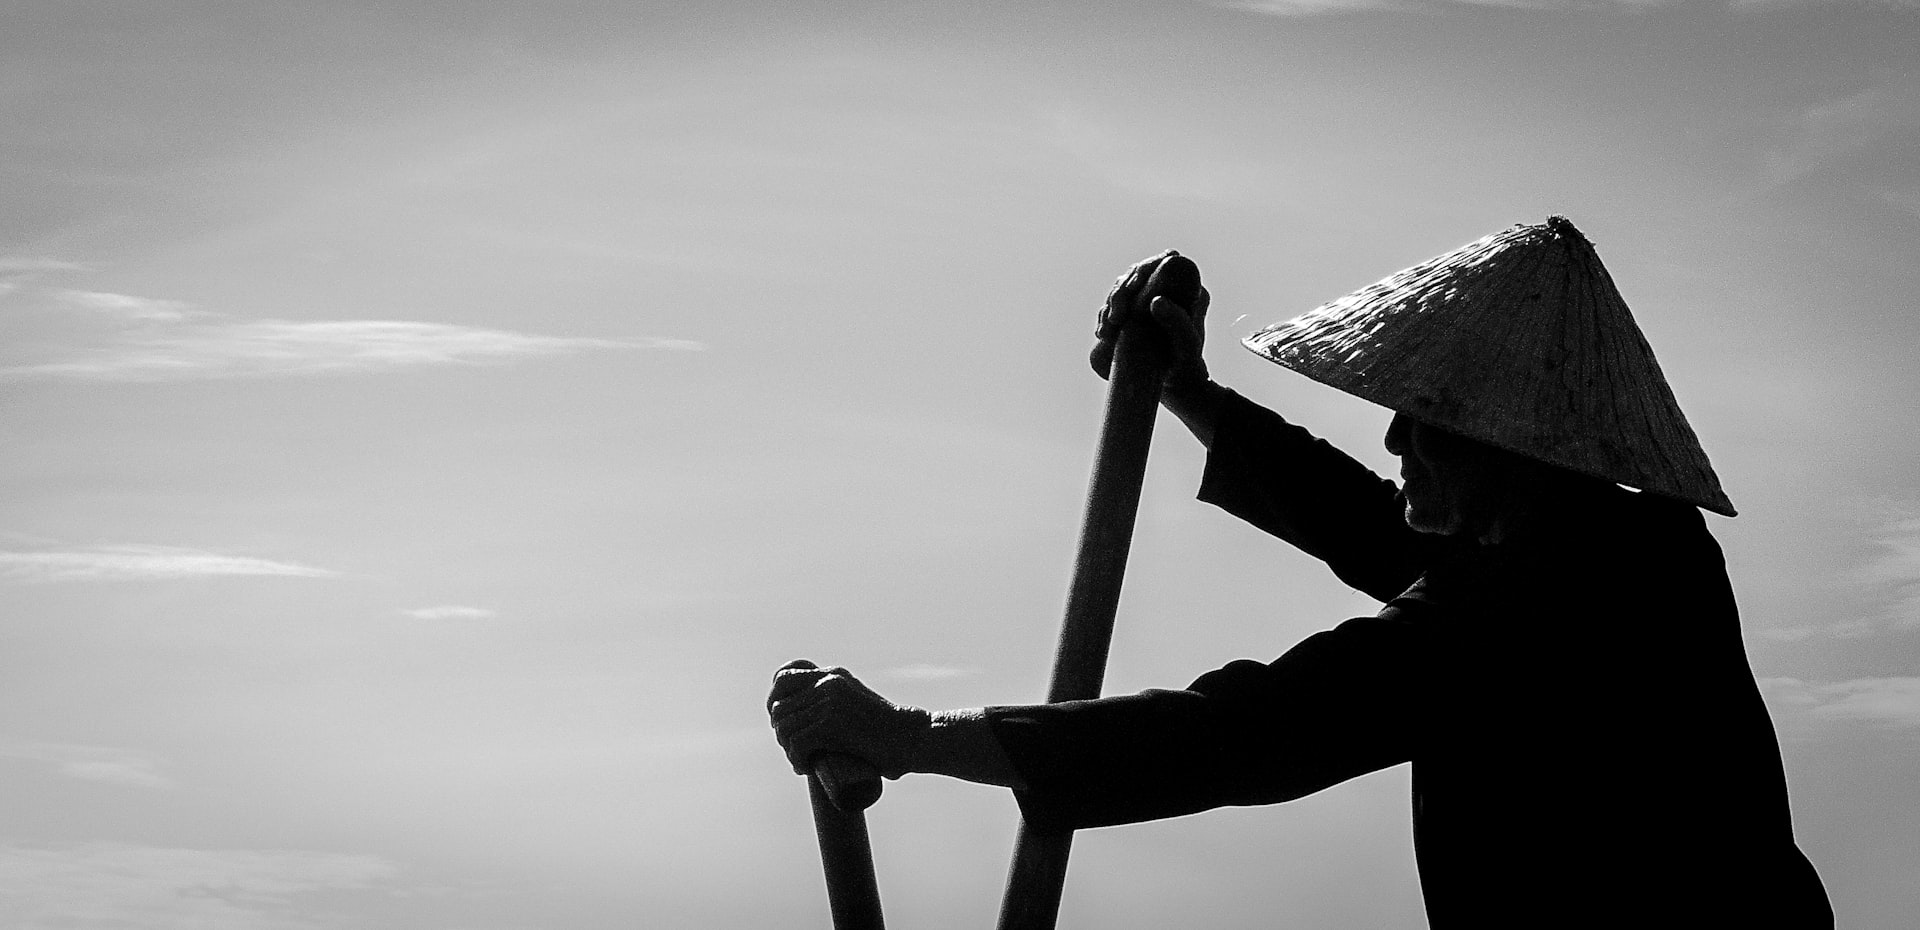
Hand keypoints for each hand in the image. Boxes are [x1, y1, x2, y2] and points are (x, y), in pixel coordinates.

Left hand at [768, 659, 931, 779]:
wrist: (915, 738)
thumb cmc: (890, 733)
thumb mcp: (858, 706)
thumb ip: (838, 705)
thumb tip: (811, 724)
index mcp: (833, 676)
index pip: (783, 677)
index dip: (775, 702)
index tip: (783, 725)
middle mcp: (828, 683)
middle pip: (778, 705)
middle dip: (782, 733)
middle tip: (797, 751)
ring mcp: (829, 702)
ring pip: (784, 726)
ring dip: (788, 750)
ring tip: (803, 762)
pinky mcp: (832, 724)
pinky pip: (796, 743)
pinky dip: (796, 760)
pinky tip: (806, 768)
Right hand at [1091, 250, 1210, 389]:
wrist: (1178, 387)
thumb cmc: (1188, 367)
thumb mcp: (1187, 347)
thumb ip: (1178, 324)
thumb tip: (1156, 301)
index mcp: (1188, 288)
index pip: (1164, 262)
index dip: (1143, 269)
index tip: (1130, 290)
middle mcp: (1170, 290)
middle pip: (1137, 274)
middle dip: (1120, 291)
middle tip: (1114, 318)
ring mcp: (1150, 302)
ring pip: (1122, 288)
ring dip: (1109, 305)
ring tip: (1105, 331)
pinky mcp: (1136, 316)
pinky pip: (1115, 307)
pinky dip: (1104, 317)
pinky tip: (1102, 332)